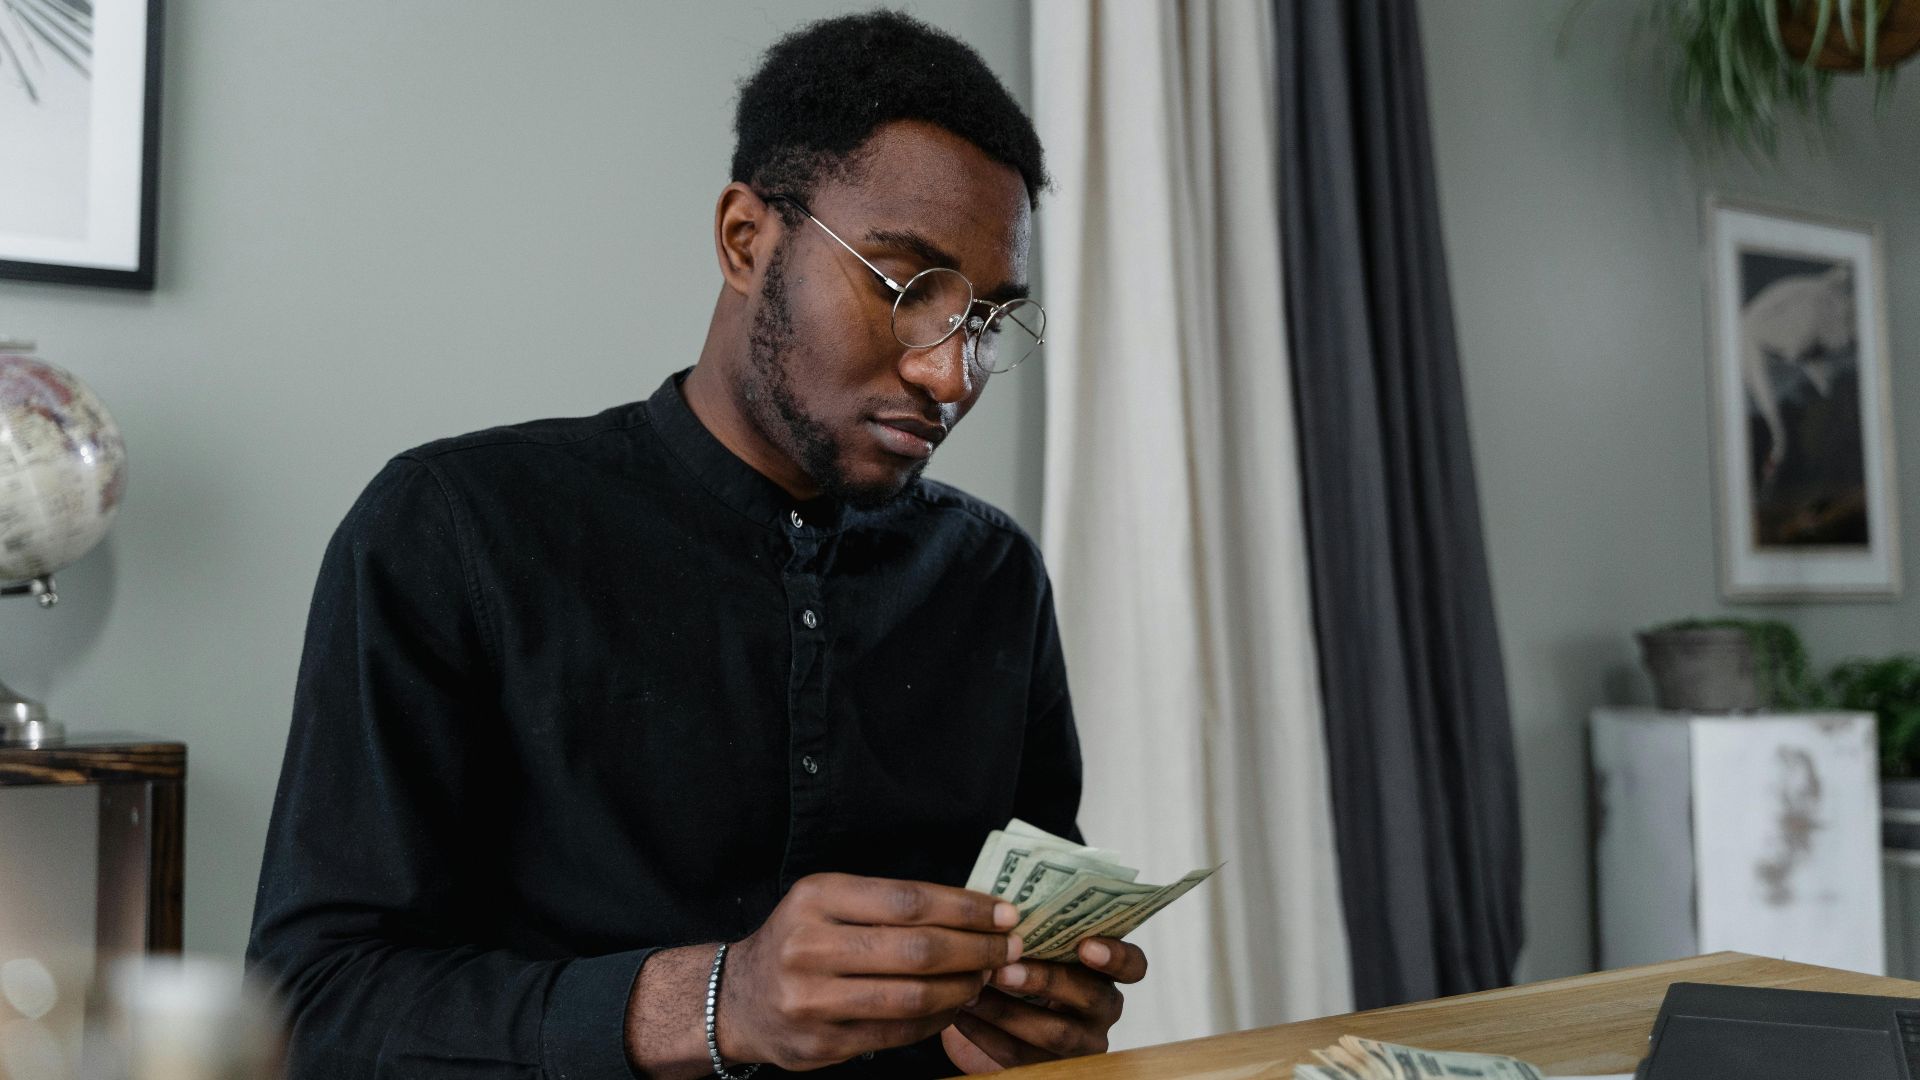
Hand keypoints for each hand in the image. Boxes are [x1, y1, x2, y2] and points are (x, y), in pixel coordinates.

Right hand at [717, 873, 1022, 1071]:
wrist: (738, 999)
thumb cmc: (799, 941)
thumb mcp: (827, 902)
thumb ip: (888, 904)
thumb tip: (974, 909)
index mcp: (816, 898)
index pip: (908, 900)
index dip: (965, 908)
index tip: (1004, 912)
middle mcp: (809, 946)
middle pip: (917, 949)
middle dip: (976, 948)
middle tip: (1010, 947)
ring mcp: (812, 1000)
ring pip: (912, 996)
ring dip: (963, 987)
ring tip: (986, 977)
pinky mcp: (821, 1043)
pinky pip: (898, 1034)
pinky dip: (937, 1020)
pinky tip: (954, 1006)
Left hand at [940, 937, 1148, 1071]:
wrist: (992, 1022)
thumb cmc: (1017, 968)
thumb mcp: (1030, 948)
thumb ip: (1029, 930)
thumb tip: (998, 904)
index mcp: (1105, 971)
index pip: (1133, 965)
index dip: (1115, 956)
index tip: (1086, 945)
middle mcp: (1103, 1009)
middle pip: (1090, 997)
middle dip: (1045, 980)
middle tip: (1003, 969)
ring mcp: (1082, 1045)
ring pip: (1057, 1032)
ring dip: (1009, 1010)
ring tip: (973, 990)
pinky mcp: (1051, 1069)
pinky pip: (1022, 1057)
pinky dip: (987, 1035)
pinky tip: (960, 1016)